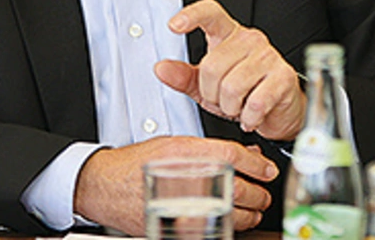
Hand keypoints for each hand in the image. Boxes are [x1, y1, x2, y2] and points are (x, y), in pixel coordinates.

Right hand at [73, 136, 277, 234]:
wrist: (107, 186)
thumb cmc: (135, 164)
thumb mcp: (175, 144)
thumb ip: (210, 148)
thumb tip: (243, 154)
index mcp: (188, 154)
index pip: (235, 157)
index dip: (258, 165)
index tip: (267, 170)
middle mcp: (189, 180)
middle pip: (240, 189)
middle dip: (259, 193)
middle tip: (263, 192)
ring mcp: (186, 207)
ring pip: (233, 215)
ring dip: (250, 213)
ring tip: (252, 209)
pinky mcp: (182, 228)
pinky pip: (216, 230)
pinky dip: (230, 227)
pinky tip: (232, 220)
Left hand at [154, 0, 305, 140]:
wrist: (279, 110)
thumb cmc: (245, 94)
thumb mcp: (207, 86)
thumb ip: (185, 77)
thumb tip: (162, 68)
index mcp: (228, 35)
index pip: (210, 13)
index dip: (192, 15)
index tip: (174, 25)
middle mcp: (250, 40)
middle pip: (211, 66)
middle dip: (212, 94)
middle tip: (223, 100)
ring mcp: (269, 56)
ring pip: (231, 87)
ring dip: (230, 108)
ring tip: (238, 107)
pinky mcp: (284, 77)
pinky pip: (254, 102)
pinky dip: (248, 117)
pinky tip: (251, 115)